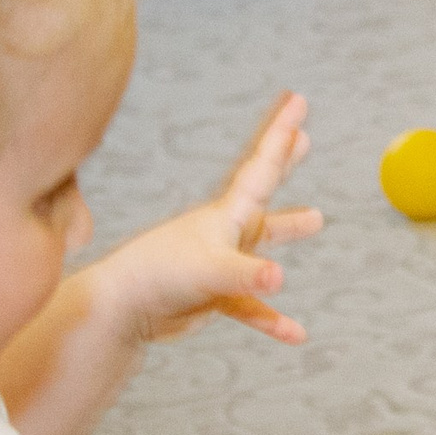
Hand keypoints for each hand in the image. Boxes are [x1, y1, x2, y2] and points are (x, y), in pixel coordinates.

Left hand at [83, 93, 322, 348]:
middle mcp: (224, 230)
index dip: (282, 135)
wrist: (119, 311)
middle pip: (262, 188)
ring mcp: (220, 261)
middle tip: (305, 137)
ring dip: (287, 228)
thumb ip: (246, 274)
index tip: (299, 101)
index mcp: (225, 214)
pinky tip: (294, 333)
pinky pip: (251, 304)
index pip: (261, 167)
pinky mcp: (214, 294)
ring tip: (316, 218)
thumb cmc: (159, 278)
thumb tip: (279, 276)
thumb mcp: (209, 271)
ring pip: (261, 241)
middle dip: (284, 162)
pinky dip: (271, 318)